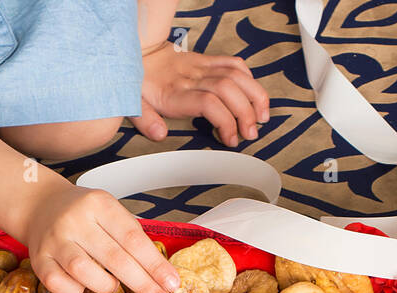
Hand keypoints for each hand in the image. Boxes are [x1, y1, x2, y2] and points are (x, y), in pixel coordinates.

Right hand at [22, 182, 179, 292]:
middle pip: (115, 258)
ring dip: (106, 285)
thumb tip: (161, 275)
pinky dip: (76, 290)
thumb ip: (131, 237)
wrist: (40, 206)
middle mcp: (75, 220)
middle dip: (142, 284)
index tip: (171, 283)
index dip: (155, 264)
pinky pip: (60, 284)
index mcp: (99, 204)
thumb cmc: (82, 214)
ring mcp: (55, 240)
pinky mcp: (39, 259)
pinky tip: (83, 284)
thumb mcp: (109, 212)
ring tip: (113, 285)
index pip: (133, 238)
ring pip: (84, 271)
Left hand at [130, 42, 269, 146]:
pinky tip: (253, 94)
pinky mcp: (208, 59)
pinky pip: (234, 63)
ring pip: (237, 75)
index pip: (209, 103)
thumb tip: (160, 135)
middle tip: (251, 133)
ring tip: (263, 116)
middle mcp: (193, 78)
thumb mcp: (134, 104)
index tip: (230, 139)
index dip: (225, 121)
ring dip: (255, 96)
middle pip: (229, 90)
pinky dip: (249, 78)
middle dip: (246, 113)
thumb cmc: (138, 81)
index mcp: (175, 92)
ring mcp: (203, 67)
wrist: (139, 49)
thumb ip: (145, 121)